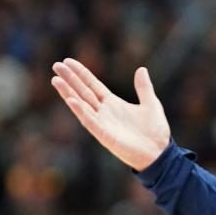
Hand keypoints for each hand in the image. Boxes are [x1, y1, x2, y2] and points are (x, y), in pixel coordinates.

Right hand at [51, 58, 170, 171]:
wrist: (159, 153)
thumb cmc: (155, 131)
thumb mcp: (151, 104)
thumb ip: (144, 88)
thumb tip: (141, 69)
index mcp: (113, 103)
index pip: (92, 85)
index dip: (81, 73)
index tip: (68, 61)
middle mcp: (104, 112)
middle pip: (83, 92)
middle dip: (70, 79)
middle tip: (56, 65)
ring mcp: (102, 123)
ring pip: (81, 105)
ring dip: (68, 93)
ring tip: (56, 80)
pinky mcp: (104, 135)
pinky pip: (90, 122)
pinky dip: (81, 111)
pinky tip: (71, 100)